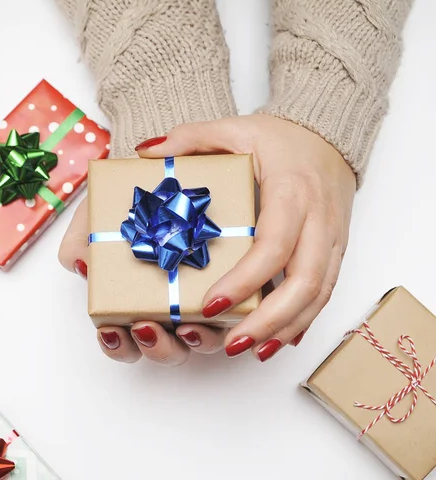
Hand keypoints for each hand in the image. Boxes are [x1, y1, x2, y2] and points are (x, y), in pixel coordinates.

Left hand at [59, 115, 355, 363]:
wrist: (328, 135)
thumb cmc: (280, 137)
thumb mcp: (233, 128)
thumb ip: (190, 138)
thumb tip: (145, 152)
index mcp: (291, 191)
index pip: (273, 244)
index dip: (246, 280)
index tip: (212, 305)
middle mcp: (318, 219)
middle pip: (304, 282)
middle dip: (269, 320)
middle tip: (232, 345)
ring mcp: (331, 238)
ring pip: (318, 294)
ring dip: (286, 328)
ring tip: (253, 351)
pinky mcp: (335, 249)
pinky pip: (325, 291)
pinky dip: (303, 319)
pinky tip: (282, 339)